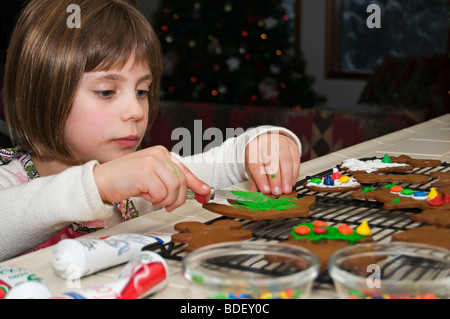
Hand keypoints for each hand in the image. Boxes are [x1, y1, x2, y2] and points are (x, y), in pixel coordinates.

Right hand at [93, 146, 209, 211]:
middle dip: (177, 198)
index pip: (184, 170)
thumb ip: (170, 181)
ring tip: (153, 198)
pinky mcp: (145, 172)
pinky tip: (145, 195)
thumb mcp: (152, 178)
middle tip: (167, 205)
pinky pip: (161, 193)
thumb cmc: (125, 180)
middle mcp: (158, 154)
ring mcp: (152, 161)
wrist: (101, 181)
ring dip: (165, 200)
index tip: (205, 192)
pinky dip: (154, 199)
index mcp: (162, 153)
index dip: (197, 183)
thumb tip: (193, 190)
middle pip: (181, 181)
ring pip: (174, 188)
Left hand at [245, 133, 299, 194]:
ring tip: (286, 189)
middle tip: (277, 192)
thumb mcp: (252, 165)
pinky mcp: (292, 146)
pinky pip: (295, 160)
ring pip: (285, 160)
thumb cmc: (260, 155)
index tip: (265, 190)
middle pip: (271, 161)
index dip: (261, 179)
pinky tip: (292, 182)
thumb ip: (254, 179)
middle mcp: (267, 144)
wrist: (269, 139)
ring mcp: (280, 144)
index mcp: (253, 148)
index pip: (256, 164)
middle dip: (275, 179)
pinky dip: (294, 173)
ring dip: (286, 177)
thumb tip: (256, 192)